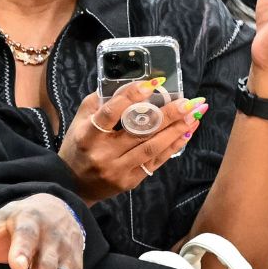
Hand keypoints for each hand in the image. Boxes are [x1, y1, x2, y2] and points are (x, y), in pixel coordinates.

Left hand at [0, 194, 85, 268]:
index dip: (19, 251)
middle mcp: (47, 234)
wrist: (56, 209)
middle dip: (39, 266)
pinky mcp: (75, 264)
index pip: (22, 235)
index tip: (17, 266)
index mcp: (23, 220)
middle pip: (45, 256)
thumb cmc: (11, 224)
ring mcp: (63, 250)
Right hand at [58, 81, 204, 204]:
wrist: (73, 185)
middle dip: (168, 115)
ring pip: (152, 147)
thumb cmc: (77, 145)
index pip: (111, 113)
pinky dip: (173, 146)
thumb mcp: (79, 121)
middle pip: (140, 131)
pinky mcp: (131, 181)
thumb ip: (99, 102)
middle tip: (188, 101)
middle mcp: (104, 153)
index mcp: (88, 135)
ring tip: (194, 115)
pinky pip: (156, 161)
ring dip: (176, 130)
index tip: (153, 83)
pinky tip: (186, 133)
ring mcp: (119, 169)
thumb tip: (127, 84)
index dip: (131, 96)